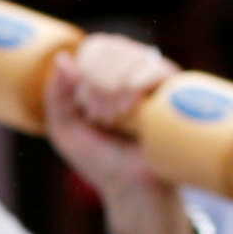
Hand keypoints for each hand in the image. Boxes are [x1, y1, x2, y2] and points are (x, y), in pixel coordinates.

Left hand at [43, 35, 187, 233]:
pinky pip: (158, 67)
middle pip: (111, 48)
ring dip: (114, 86)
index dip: (84, 69)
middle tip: (99, 117)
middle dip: (96, 82)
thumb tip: (63, 57)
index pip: (95, 47)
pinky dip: (136, 85)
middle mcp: (132, 73)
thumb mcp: (64, 129)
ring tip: (113, 119)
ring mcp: (156, 81)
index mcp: (105, 76)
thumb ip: (55, 95)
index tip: (82, 106)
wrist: (132, 186)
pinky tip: (128, 111)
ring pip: (132, 55)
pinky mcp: (176, 92)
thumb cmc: (99, 158)